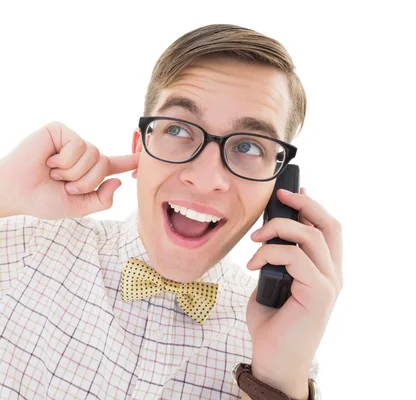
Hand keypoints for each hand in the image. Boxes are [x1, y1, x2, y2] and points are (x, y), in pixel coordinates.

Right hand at [0, 121, 138, 218]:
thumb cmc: (40, 199)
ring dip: (72, 172)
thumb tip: (117, 181)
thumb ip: (100, 199)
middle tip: (62, 183)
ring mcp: (71, 140)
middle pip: (103, 164)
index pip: (114, 165)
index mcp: (86, 171)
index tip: (145, 157)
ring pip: (93, 154)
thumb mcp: (76, 207)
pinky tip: (48, 161)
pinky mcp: (60, 130)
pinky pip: (78, 146)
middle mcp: (81, 154)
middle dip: (84, 181)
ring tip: (53, 172)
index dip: (130, 161)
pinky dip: (64, 161)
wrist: (15, 191)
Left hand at [245, 187, 342, 398]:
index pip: (327, 229)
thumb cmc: (270, 322)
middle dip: (305, 204)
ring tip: (255, 238)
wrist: (273, 358)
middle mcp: (333, 274)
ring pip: (313, 237)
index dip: (312, 206)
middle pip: (330, 225)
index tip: (290, 192)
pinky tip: (253, 265)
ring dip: (280, 229)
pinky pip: (296, 258)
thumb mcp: (270, 281)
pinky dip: (270, 253)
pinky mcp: (320, 294)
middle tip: (280, 196)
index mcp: (323, 270)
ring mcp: (330, 284)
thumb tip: (266, 235)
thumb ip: (275, 260)